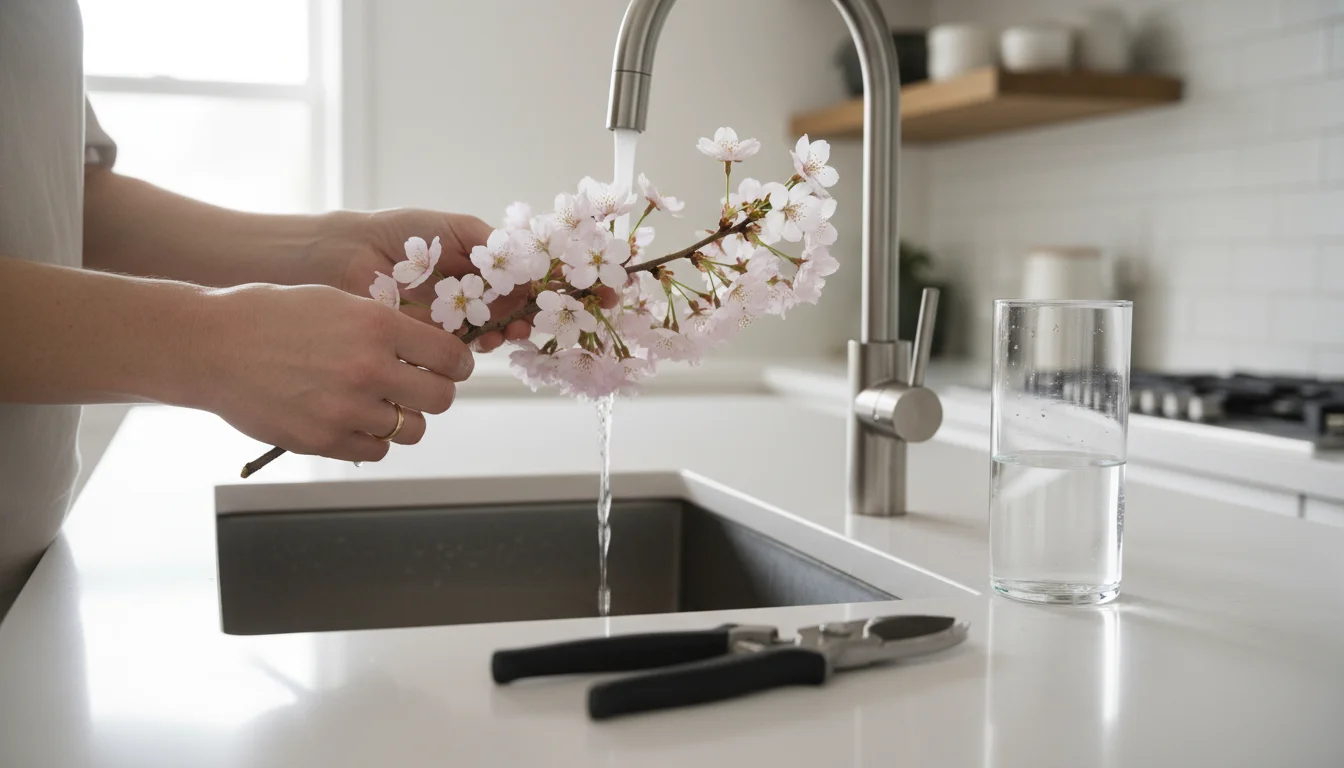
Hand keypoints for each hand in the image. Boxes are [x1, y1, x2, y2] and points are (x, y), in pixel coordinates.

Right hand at [197, 283, 472, 461]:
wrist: (213, 347)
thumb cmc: (274, 317)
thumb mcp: (338, 302)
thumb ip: (386, 326)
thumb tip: (431, 351)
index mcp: (377, 325)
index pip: (451, 356)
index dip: (456, 363)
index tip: (450, 366)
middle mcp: (368, 368)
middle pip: (441, 398)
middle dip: (434, 393)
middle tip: (418, 387)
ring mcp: (346, 409)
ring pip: (412, 430)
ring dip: (402, 418)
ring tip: (378, 403)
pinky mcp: (323, 440)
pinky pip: (376, 451)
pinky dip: (371, 438)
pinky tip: (352, 419)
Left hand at [313, 209, 532, 351]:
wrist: (355, 252)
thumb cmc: (404, 232)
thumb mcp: (458, 228)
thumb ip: (493, 244)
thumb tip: (530, 268)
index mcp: (475, 267)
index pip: (513, 284)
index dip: (529, 293)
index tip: (539, 299)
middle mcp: (467, 294)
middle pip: (505, 312)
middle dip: (519, 319)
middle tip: (525, 324)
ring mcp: (450, 317)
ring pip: (487, 332)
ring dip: (502, 334)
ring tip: (506, 332)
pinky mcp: (430, 337)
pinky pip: (459, 346)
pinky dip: (475, 345)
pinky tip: (483, 339)